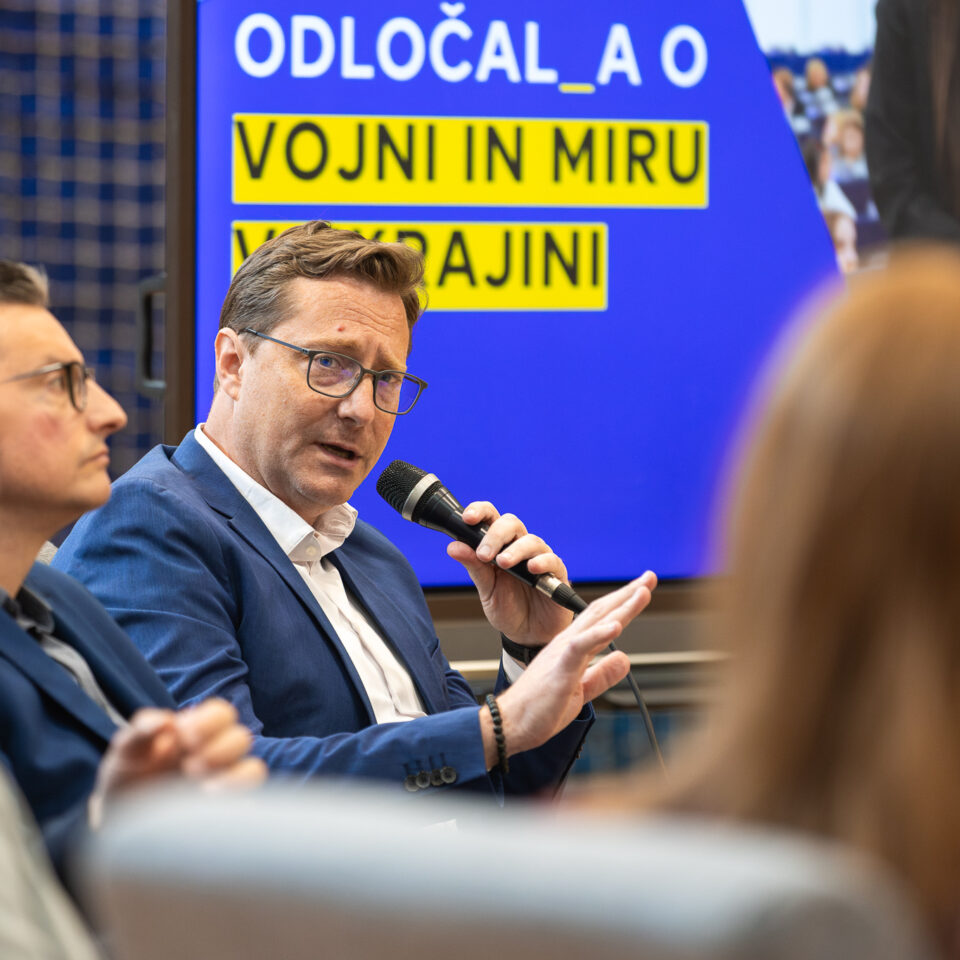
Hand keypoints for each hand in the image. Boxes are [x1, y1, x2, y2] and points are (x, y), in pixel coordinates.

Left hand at [90, 699, 266, 825]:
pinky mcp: (226, 811)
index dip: (210, 720)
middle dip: (218, 749)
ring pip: (252, 769)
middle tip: (189, 766)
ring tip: (201, 789)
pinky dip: (234, 799)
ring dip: (230, 775)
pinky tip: (207, 805)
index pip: (222, 714)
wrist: (120, 823)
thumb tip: (165, 721)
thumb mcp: (125, 753)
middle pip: (241, 738)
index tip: (185, 734)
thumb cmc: (127, 780)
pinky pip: (249, 802)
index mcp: (196, 733)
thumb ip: (140, 731)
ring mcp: (223, 783)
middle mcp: (215, 755)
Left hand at [446, 502, 573, 646]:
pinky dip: (541, 561)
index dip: (480, 512)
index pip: (490, 518)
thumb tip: (453, 546)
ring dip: (515, 549)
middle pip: (511, 523)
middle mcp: (519, 547)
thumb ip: (473, 567)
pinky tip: (531, 568)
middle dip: (495, 534)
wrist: (529, 635)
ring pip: (531, 540)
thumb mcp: (486, 589)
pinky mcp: (556, 574)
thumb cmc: (508, 608)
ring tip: (503, 563)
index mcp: (499, 546)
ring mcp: (539, 558)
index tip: (467, 518)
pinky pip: (552, 560)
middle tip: (484, 554)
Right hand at [480, 573, 655, 765]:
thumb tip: (624, 658)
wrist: (509, 722)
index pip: (603, 619)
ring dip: (622, 606)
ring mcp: (564, 652)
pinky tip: (616, 625)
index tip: (643, 589)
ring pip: (596, 622)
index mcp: (573, 648)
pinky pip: (580, 646)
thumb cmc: (538, 708)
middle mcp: (569, 643)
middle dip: (629, 594)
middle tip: (650, 577)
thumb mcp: (580, 692)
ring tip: (642, 591)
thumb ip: (601, 675)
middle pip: (603, 612)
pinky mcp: (560, 667)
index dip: (625, 603)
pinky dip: (598, 634)